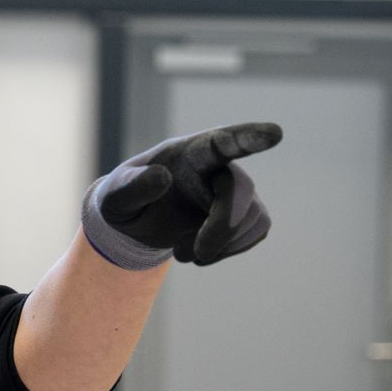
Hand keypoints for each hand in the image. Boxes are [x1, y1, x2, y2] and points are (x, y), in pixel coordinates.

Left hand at [83, 122, 282, 269]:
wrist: (140, 220)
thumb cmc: (126, 201)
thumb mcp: (115, 198)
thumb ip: (133, 187)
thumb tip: (162, 178)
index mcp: (191, 152)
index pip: (224, 141)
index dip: (249, 137)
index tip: (276, 133)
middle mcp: (220, 165)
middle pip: (241, 191)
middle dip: (221, 228)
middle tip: (186, 257)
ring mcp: (236, 188)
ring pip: (254, 217)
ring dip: (220, 245)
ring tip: (184, 251)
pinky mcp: (246, 212)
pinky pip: (255, 233)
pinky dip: (228, 251)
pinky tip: (202, 251)